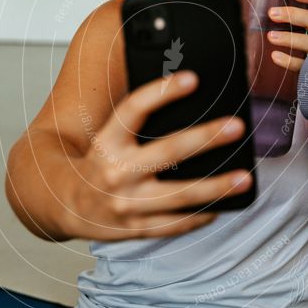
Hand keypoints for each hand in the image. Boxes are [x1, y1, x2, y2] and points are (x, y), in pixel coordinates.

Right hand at [62, 71, 252, 240]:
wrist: (62, 203)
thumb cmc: (96, 163)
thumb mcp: (106, 136)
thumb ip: (138, 123)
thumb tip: (187, 99)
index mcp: (107, 141)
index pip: (134, 109)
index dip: (162, 91)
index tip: (192, 78)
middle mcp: (116, 171)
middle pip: (168, 151)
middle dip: (206, 137)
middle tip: (237, 126)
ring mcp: (126, 203)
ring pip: (179, 195)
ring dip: (216, 186)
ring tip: (244, 178)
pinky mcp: (134, 228)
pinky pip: (173, 224)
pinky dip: (199, 215)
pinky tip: (221, 206)